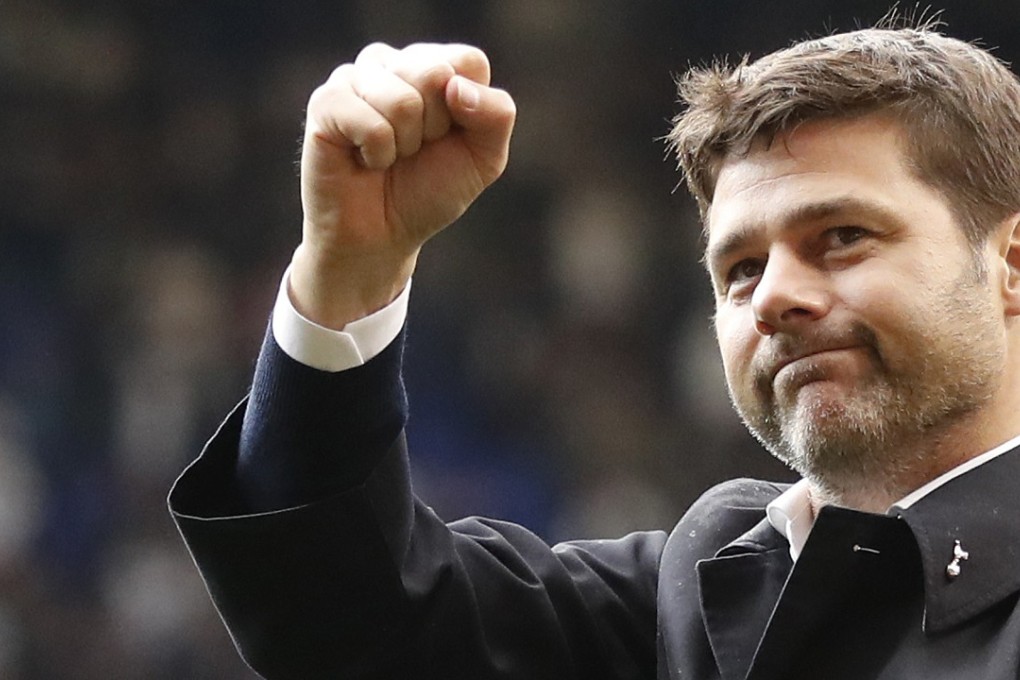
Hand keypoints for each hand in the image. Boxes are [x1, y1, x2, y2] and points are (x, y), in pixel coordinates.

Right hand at [290, 42, 516, 328]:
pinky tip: (364, 160)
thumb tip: (455, 86)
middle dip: (434, 127)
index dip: (469, 110)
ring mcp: (354, 78)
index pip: (468, 61)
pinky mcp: (326, 102)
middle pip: (435, 72)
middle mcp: (392, 63)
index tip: (448, 137)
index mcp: (433, 65)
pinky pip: (372, 124)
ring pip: (403, 100)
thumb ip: (497, 115)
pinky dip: (377, 154)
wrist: (381, 236)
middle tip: (414, 150)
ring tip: (388, 155)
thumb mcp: (484, 158)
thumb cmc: (429, 191)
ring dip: (404, 144)